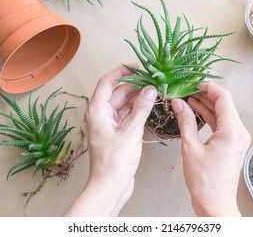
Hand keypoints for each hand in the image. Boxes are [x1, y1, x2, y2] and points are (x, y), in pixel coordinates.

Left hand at [65, 65, 156, 215]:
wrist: (110, 185)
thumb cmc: (115, 161)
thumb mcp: (130, 131)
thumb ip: (141, 108)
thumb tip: (150, 90)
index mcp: (97, 110)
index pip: (107, 82)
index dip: (121, 71)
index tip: (138, 67)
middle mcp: (101, 114)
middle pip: (118, 92)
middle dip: (135, 85)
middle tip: (153, 80)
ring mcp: (109, 124)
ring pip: (124, 104)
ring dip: (138, 98)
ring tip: (155, 90)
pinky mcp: (117, 133)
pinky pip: (127, 115)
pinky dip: (137, 110)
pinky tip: (150, 105)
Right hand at [172, 83, 250, 216]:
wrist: (215, 203)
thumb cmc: (204, 181)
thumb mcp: (191, 147)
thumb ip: (186, 122)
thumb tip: (179, 104)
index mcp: (232, 131)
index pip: (223, 98)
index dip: (208, 87)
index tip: (194, 83)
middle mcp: (239, 132)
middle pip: (224, 104)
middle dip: (205, 95)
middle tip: (188, 90)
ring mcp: (237, 138)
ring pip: (222, 113)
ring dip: (206, 105)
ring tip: (188, 99)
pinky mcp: (232, 143)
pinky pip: (222, 124)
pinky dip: (210, 116)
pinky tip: (196, 112)